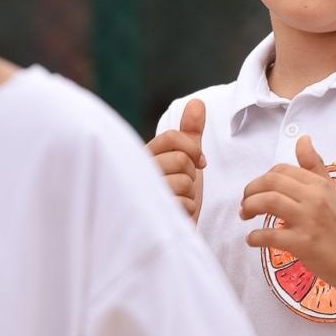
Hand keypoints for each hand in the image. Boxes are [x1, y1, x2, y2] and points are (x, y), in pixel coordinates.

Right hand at [147, 99, 205, 220]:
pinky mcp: (149, 214)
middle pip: (181, 159)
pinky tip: (175, 215)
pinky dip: (187, 211)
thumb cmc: (177, 194)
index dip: (193, 148)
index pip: (172, 137)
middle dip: (191, 176)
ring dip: (189, 196)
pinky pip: (184, 204)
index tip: (200, 162)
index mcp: (143, 155)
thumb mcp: (186, 161)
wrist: (171, 232)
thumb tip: (197, 102)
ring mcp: (140, 192)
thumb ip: (190, 133)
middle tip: (182, 187)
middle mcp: (136, 171)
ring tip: (177, 201)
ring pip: (184, 182)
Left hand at [241, 136, 335, 291]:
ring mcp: (309, 220)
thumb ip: (314, 166)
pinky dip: (255, 236)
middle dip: (250, 191)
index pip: (282, 170)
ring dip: (249, 207)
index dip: (262, 178)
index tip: (257, 190)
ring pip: (268, 202)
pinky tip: (253, 239)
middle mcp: (314, 198)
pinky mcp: (304, 244)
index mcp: (319, 185)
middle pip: (271, 182)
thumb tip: (303, 138)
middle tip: (245, 203)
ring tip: (246, 216)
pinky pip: (270, 235)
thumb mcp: (331, 191)